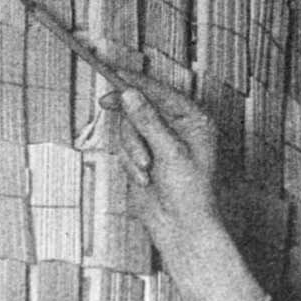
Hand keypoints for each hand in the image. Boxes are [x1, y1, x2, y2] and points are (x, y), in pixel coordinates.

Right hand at [31, 5, 257, 300]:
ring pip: (128, 128)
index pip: (159, 90)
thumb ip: (148, 122)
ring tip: (145, 172)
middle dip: (132, 126)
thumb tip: (129, 94)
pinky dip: (128, 163)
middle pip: (139, 106)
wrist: (181, 229)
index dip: (134, 81)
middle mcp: (176, 125)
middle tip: (107, 108)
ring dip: (131, 151)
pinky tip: (143, 180)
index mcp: (193, 118)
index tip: (111, 70)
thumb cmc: (189, 192)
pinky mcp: (143, 156)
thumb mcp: (170, 153)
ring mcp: (158, 141)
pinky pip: (124, 147)